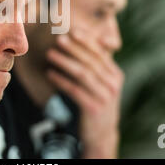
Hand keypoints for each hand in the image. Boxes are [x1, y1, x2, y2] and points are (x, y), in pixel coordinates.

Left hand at [45, 29, 123, 158]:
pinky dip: (61, 80)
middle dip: (74, 48)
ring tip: (49, 54)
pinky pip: (75, 90)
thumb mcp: (101, 83)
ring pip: (83, 74)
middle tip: (59, 38)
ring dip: (64, 62)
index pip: (100, 53)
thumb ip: (95, 65)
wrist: (101, 134)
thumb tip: (78, 41)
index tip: (72, 30)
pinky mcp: (94, 108)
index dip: (86, 40)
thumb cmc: (97, 102)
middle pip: (91, 61)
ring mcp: (105, 97)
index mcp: (115, 74)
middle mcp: (113, 84)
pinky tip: (50, 73)